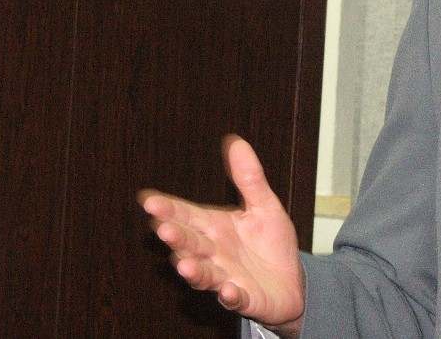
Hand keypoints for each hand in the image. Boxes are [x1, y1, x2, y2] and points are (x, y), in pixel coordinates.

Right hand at [138, 135, 305, 336]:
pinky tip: (229, 290)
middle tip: (163, 229)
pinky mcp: (244, 298)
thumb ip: (248, 178)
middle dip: (177, 238)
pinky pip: (235, 299)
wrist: (291, 282)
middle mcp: (214, 253)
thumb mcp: (264, 205)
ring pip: (205, 275)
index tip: (148, 199)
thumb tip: (236, 142)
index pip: (188, 215)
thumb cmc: (270, 245)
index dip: (168, 209)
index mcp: (215, 228)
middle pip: (191, 244)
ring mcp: (226, 277)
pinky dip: (230, 296)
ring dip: (194, 271)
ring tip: (186, 265)